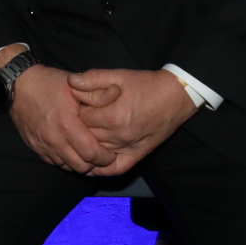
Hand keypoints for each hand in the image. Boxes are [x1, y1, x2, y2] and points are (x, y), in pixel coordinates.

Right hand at [9, 62, 116, 174]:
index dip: (105, 158)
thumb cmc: (49, 83)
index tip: (113, 154)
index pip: (91, 153)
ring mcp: (43, 146)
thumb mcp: (76, 84)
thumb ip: (98, 93)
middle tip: (103, 157)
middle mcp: (54, 140)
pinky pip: (55, 163)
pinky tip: (72, 151)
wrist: (19, 85)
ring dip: (80, 164)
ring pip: (67, 167)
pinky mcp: (35, 148)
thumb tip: (118, 94)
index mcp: (67, 125)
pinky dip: (66, 161)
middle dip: (95, 165)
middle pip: (81, 166)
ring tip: (89, 155)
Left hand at [66, 68, 196, 175]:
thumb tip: (70, 81)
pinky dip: (100, 169)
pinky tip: (91, 163)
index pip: (79, 119)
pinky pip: (113, 169)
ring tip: (77, 138)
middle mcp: (119, 136)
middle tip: (74, 121)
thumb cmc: (146, 84)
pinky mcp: (136, 156)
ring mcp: (127, 148)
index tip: (74, 106)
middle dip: (77, 129)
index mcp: (113, 115)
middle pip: (85, 137)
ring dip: (84, 147)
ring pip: (95, 154)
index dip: (73, 111)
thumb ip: (93, 78)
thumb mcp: (119, 75)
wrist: (175, 96)